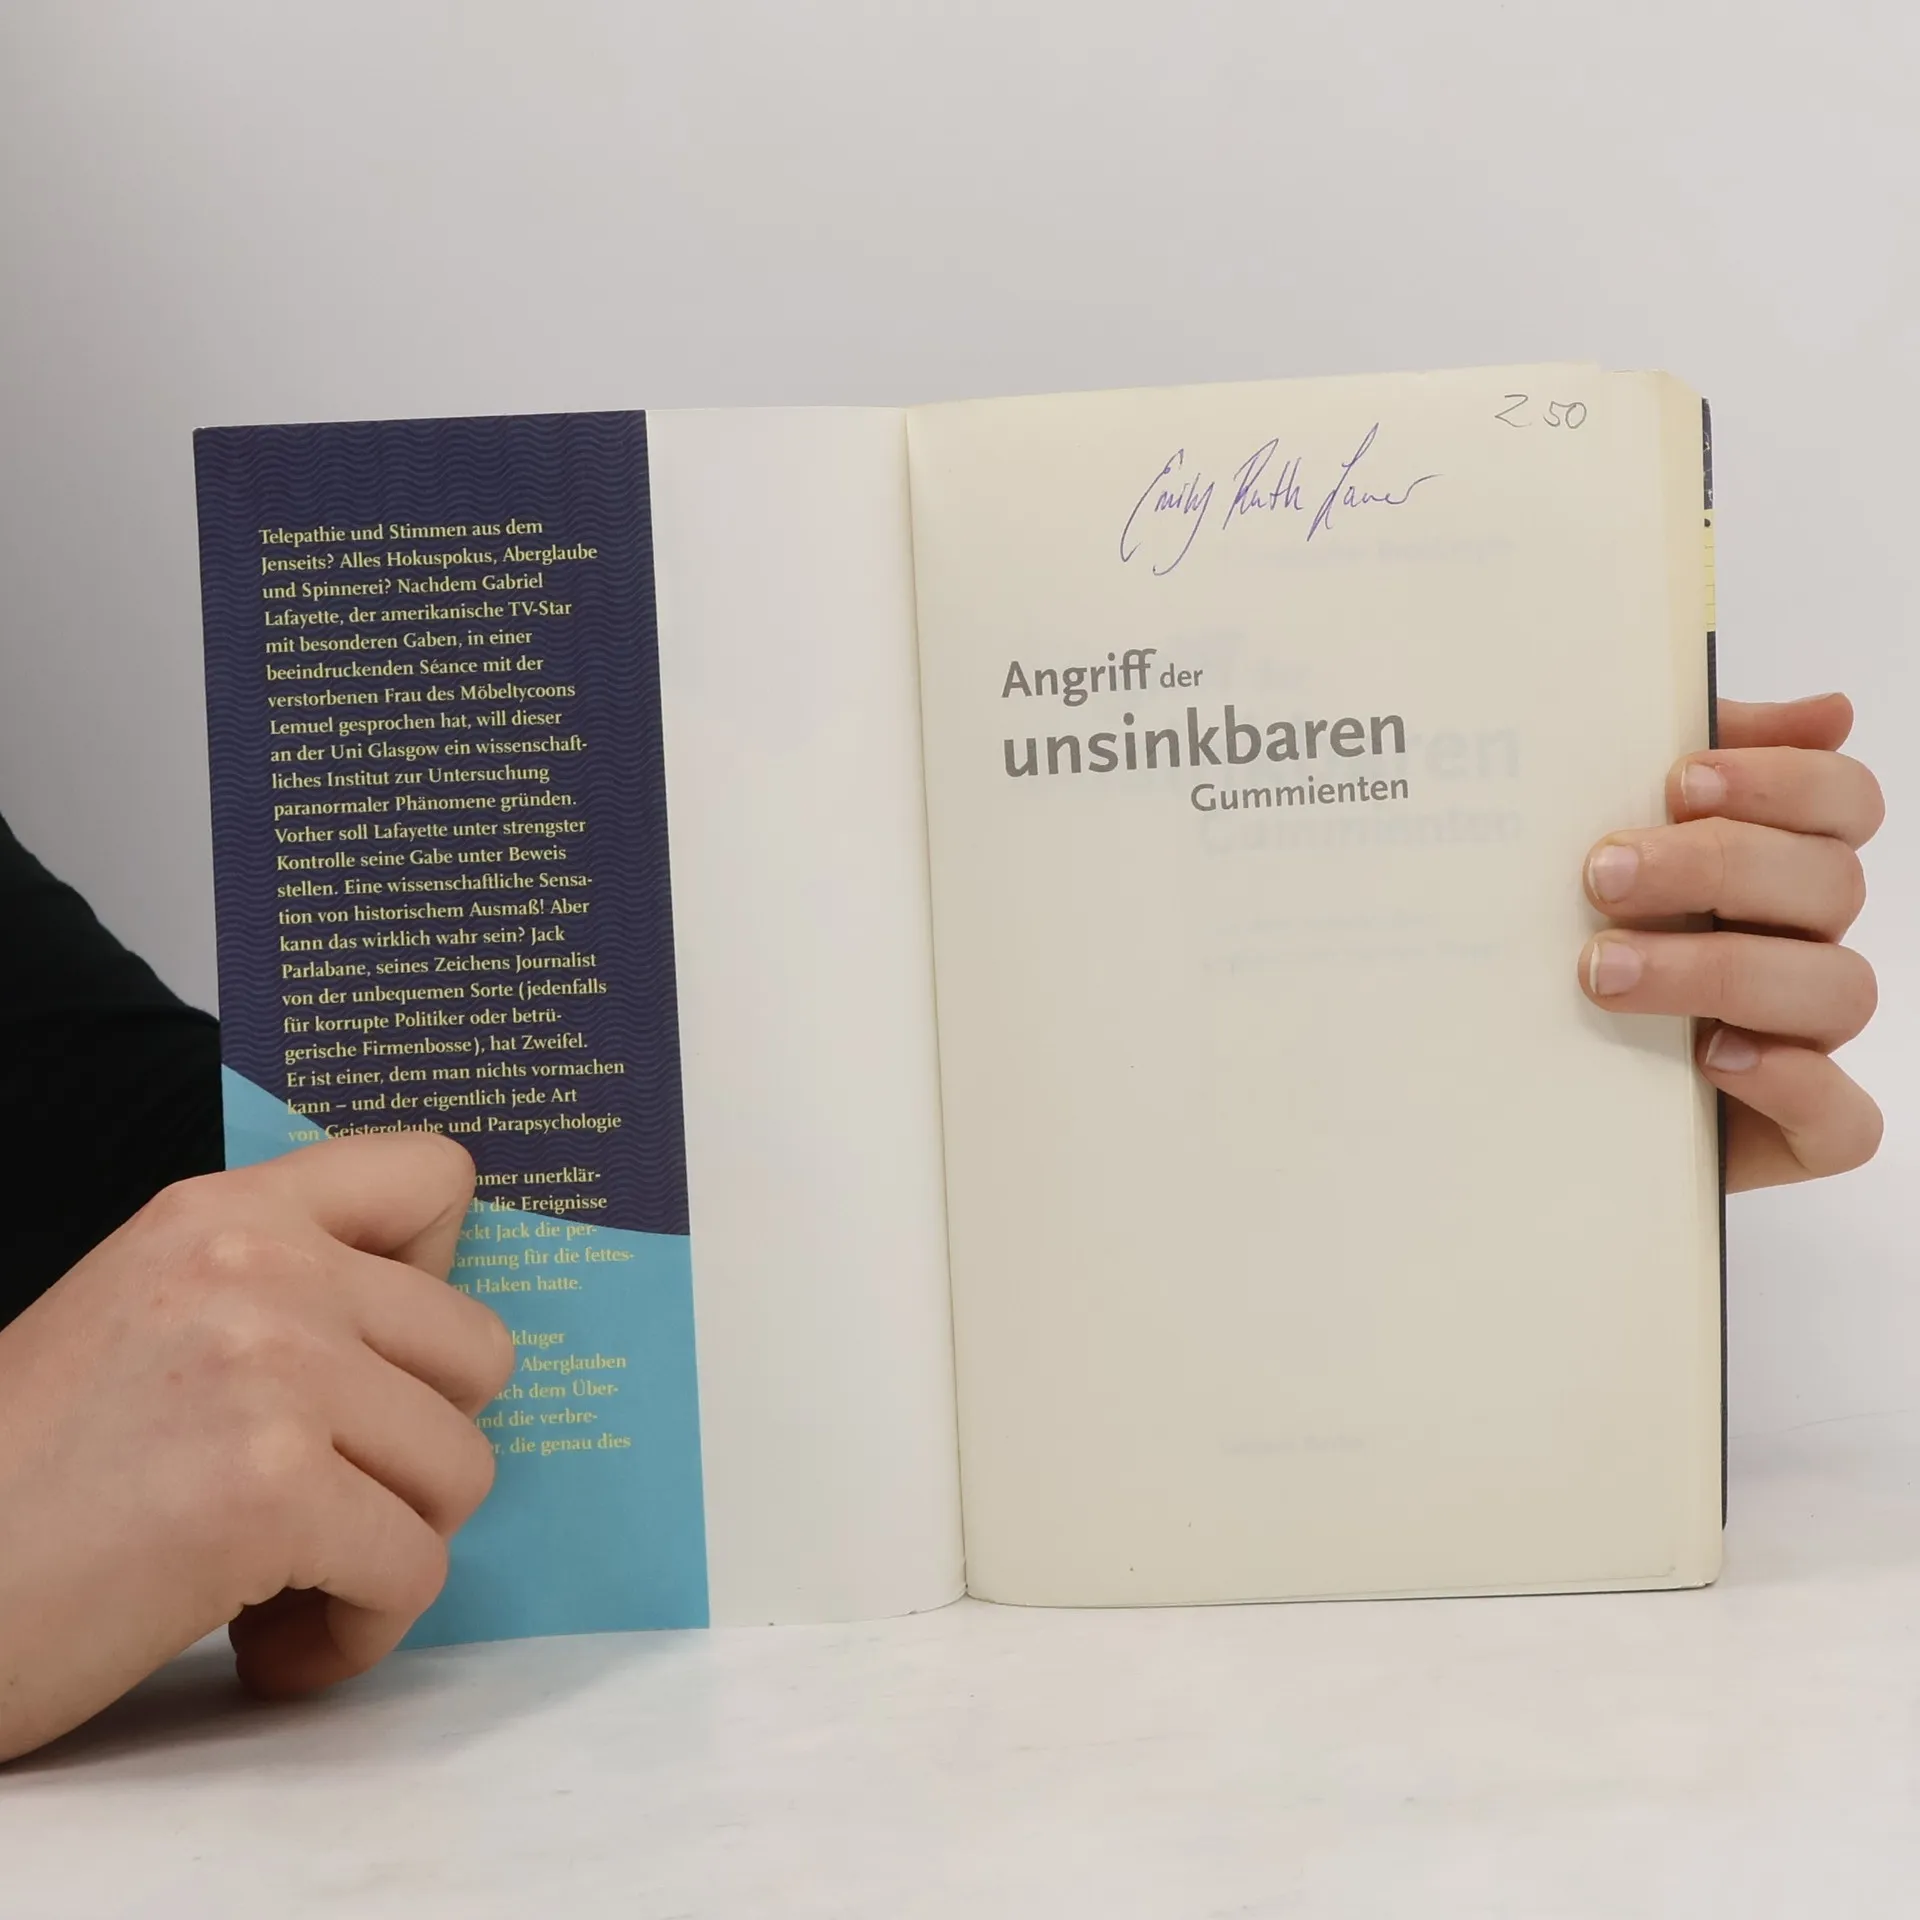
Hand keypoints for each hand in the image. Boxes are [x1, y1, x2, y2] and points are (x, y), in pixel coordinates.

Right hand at [0, 1132, 511, 1761]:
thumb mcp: (148, 1317)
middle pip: (481, 1352)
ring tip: (281, 1585)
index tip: (379, 1360)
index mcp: (226, 1214)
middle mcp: (261, 1267)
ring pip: (462, 1472)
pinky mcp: (270, 1493)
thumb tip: (427, 1348)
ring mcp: (273, 1371)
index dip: (440, 1277)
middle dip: (418, 1449)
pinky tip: (267, 1649)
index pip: (431, 1175)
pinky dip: (354, 1634)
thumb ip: (278, 1297)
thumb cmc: (26, 1484)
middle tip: (327, 1502)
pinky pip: (413, 1573)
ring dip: (387, 1550)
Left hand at [1578, 692, 1882, 1190]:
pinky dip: (1788, 1082)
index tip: (1677, 779)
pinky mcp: (1797, 1133)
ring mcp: (1806, 1040)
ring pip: (1836, 988)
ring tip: (1601, 971)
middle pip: (1828, 883)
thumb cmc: (1563, 954)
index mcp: (1774, 868)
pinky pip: (1844, 1119)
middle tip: (1600, 875)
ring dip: (1719, 970)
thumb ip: (1666, 766)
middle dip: (1716, 866)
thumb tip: (1818, 706)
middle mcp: (1802, 946)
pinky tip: (1710, 1057)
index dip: (1780, 779)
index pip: (1841, 800)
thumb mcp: (1594, 853)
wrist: (1518, 1096)